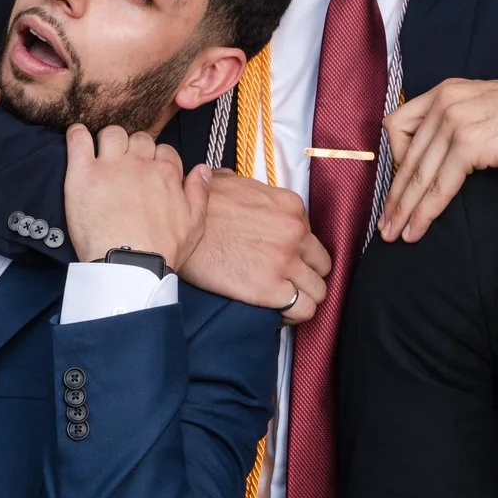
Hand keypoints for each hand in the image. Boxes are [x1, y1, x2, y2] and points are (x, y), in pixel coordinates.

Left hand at [63, 125, 207, 265]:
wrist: (129, 265)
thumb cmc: (161, 250)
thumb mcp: (194, 224)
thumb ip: (199, 192)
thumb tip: (202, 168)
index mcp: (166, 173)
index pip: (164, 150)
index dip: (156, 159)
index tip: (149, 171)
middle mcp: (140, 163)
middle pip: (139, 138)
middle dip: (134, 147)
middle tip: (125, 165)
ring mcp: (111, 165)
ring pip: (112, 133)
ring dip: (109, 140)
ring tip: (102, 154)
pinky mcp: (84, 173)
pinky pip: (79, 139)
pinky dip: (77, 135)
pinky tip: (77, 137)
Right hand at [174, 170, 328, 318]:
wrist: (176, 228)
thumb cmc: (197, 206)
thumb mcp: (228, 182)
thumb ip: (246, 187)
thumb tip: (236, 185)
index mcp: (290, 206)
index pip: (312, 238)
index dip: (299, 254)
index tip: (283, 262)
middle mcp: (295, 231)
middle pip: (321, 266)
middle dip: (307, 277)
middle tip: (287, 284)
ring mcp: (285, 260)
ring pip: (319, 291)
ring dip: (303, 298)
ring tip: (283, 303)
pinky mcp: (270, 288)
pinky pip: (303, 310)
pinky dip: (294, 316)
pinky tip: (278, 314)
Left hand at [379, 77, 497, 242]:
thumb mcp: (484, 107)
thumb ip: (458, 122)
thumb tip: (441, 154)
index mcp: (445, 91)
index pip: (399, 125)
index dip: (396, 159)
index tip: (402, 184)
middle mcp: (444, 102)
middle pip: (406, 157)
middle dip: (394, 195)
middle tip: (385, 224)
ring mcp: (455, 122)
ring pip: (419, 175)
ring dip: (404, 209)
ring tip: (395, 234)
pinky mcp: (469, 144)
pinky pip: (439, 186)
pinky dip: (426, 211)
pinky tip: (418, 229)